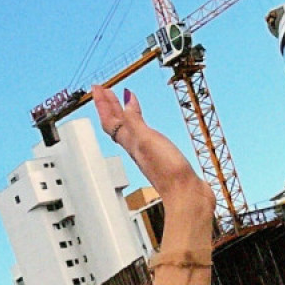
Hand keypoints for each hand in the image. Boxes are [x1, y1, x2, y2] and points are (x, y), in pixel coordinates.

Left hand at [92, 85, 213, 229]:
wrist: (186, 196)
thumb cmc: (168, 172)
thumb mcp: (146, 139)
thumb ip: (134, 120)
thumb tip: (124, 100)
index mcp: (131, 143)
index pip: (111, 121)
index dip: (103, 104)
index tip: (97, 88)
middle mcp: (137, 148)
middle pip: (118, 124)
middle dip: (110, 106)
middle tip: (104, 91)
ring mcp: (149, 153)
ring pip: (130, 130)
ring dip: (124, 115)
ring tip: (122, 102)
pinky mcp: (162, 157)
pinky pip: (146, 137)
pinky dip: (142, 126)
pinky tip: (146, 126)